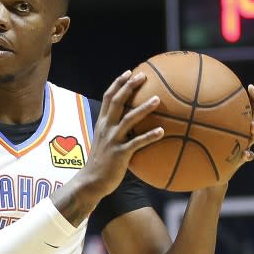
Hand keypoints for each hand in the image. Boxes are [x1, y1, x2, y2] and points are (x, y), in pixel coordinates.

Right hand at [76, 70, 164, 201]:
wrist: (91, 182)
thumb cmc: (101, 162)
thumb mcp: (104, 142)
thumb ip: (116, 131)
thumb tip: (133, 125)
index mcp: (102, 123)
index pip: (108, 97)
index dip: (118, 83)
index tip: (129, 72)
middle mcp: (106, 128)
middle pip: (117, 102)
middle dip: (129, 87)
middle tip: (143, 76)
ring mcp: (112, 140)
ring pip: (129, 119)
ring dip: (144, 108)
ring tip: (158, 99)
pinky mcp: (120, 153)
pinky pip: (137, 143)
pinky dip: (149, 136)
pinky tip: (162, 131)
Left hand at [193, 84, 253, 196]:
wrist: (207, 175)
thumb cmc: (198, 150)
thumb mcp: (193, 135)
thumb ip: (188, 121)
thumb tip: (175, 102)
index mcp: (231, 122)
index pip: (243, 104)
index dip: (250, 95)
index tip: (249, 86)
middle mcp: (239, 131)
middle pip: (253, 115)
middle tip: (251, 94)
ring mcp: (243, 145)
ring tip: (252, 126)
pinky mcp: (240, 160)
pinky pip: (248, 157)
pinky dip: (248, 155)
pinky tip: (247, 154)